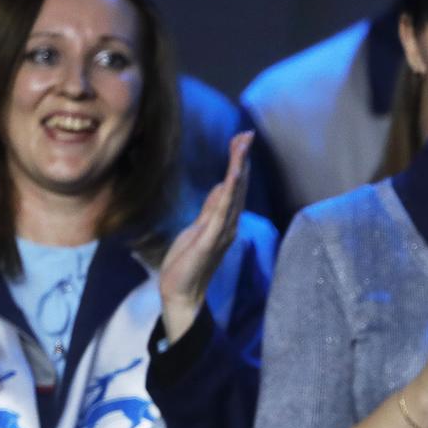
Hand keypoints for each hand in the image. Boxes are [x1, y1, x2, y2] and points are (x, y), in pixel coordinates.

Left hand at [159, 132, 251, 342]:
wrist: (181, 293)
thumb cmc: (186, 263)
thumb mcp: (196, 229)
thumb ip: (209, 209)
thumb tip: (218, 186)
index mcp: (224, 220)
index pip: (234, 186)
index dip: (238, 162)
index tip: (241, 140)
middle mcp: (229, 223)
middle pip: (238, 186)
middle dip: (242, 159)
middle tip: (247, 134)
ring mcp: (223, 231)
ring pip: (233, 194)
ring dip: (238, 169)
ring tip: (243, 146)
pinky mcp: (212, 238)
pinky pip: (222, 211)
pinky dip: (229, 192)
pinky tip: (232, 175)